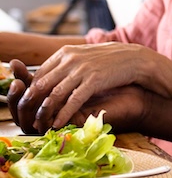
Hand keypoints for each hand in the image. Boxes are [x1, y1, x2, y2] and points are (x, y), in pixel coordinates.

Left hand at [11, 41, 153, 131]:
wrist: (136, 59)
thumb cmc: (110, 61)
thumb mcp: (84, 56)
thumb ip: (66, 65)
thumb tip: (48, 79)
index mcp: (65, 52)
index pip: (39, 74)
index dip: (32, 92)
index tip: (31, 106)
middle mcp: (70, 59)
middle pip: (42, 84)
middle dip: (33, 104)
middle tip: (30, 118)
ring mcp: (82, 69)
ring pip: (54, 94)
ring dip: (45, 112)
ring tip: (40, 124)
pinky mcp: (94, 80)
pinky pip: (73, 100)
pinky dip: (63, 114)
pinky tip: (58, 124)